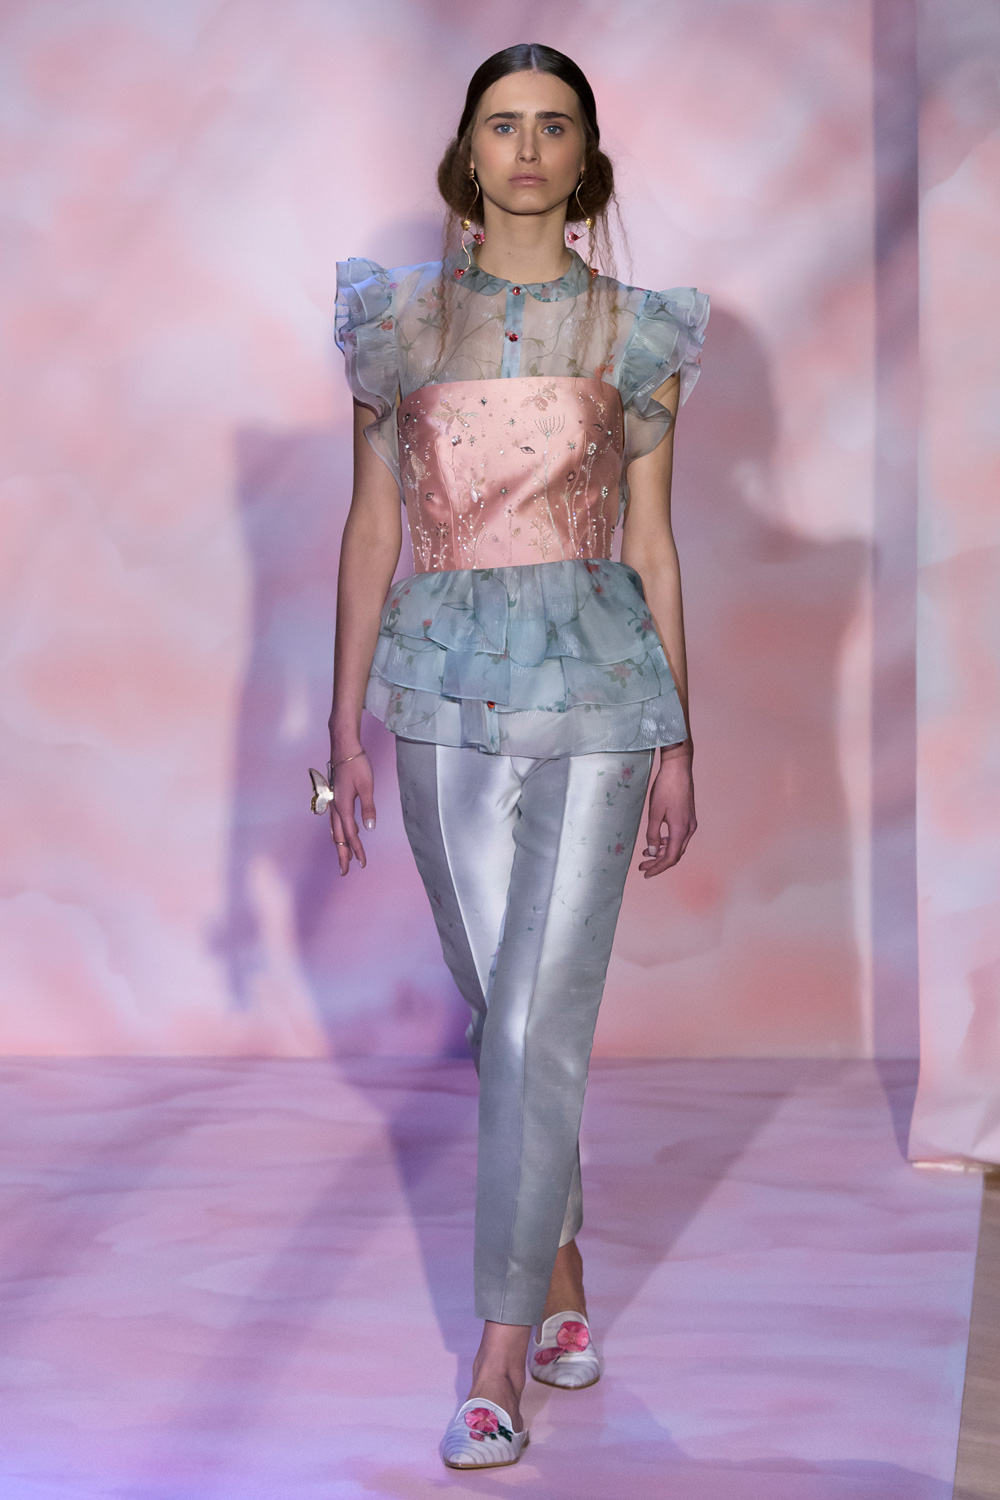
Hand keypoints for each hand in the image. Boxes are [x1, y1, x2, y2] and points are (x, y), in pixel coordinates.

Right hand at [329, 751, 374, 875]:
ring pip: (334, 830)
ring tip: (344, 858)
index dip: (357, 850)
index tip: (363, 863)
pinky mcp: (335, 797)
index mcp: (343, 806)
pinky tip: (342, 834)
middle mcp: (335, 807)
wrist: (343, 747)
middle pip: (338, 837)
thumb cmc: (356, 765)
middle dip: (343, 855)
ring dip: (339, 845)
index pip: (350, 834)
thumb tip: (368, 829)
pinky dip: (338, 832)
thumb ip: (368, 808)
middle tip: (345, 872)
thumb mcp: (367, 786)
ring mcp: (333, 802)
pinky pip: (335, 821)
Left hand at [638, 750, 695, 877]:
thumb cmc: (665, 788)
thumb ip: (652, 834)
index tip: (646, 873)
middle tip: (642, 866)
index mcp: (680, 830)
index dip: (658, 868)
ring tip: (646, 855)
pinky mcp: (688, 817)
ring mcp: (690, 824)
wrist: (678, 769)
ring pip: (677, 846)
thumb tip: (651, 852)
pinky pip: (678, 837)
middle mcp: (689, 830)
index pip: (670, 858)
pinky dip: (667, 842)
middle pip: (674, 854)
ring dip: (662, 853)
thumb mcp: (654, 813)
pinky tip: (656, 841)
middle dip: (658, 863)